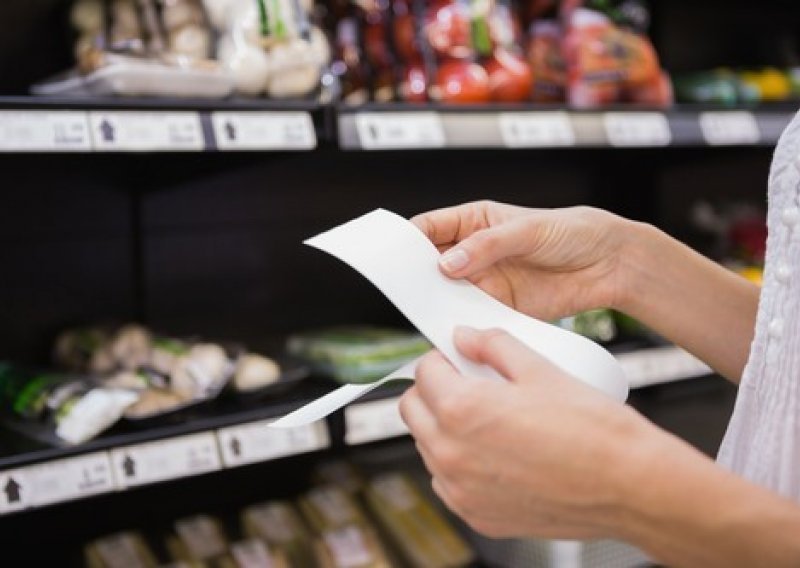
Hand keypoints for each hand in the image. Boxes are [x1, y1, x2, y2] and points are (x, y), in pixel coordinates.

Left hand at [399, 326, 655, 539]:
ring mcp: (462, 491)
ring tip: (486, 419)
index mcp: (462, 411)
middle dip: (433, 391)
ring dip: (443, 428)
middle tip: (465, 383)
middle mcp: (452, 455)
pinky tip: (494, 453)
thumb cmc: (594, 432)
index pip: (423, 372)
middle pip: (413, 410)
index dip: (441, 359)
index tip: (458, 359)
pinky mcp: (478, 516)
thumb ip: (494, 346)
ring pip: (428, 448)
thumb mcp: (542, 369)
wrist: (631, 487)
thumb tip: (468, 337)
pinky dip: (459, 464)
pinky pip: (448, 483)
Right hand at [412, 200, 634, 320]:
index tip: (393, 253)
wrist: (609, 265)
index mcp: (475, 221)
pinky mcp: (500, 306)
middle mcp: (474, 252)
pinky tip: (456, 323)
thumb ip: (486, 246)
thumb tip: (448, 263)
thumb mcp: (528, 230)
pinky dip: (461, 321)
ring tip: (428, 307)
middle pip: (432, 263)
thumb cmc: (572, 231)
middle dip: (417, 274)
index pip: (430, 228)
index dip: (408, 240)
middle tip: (405, 285)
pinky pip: (472, 314)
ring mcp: (486, 280)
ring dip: (438, 300)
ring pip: (448, 292)